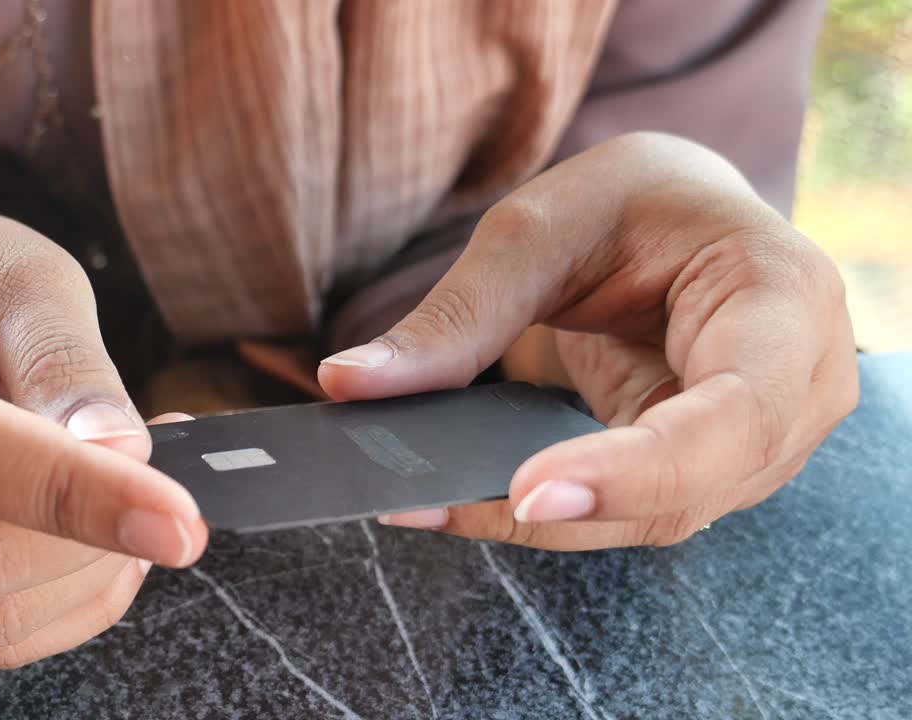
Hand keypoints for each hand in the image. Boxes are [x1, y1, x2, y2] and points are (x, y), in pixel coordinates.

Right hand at [0, 205, 206, 667]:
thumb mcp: (13, 271)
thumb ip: (64, 357)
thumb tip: (118, 452)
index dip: (68, 489)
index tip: (177, 517)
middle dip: (95, 537)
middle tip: (170, 493)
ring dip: (91, 574)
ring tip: (136, 504)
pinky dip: (67, 603)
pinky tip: (97, 543)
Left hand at [319, 132, 857, 549]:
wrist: (674, 221)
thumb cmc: (631, 202)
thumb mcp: (540, 229)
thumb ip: (457, 316)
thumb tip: (349, 384)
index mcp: (784, 300)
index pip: (732, 414)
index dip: (637, 469)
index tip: (530, 491)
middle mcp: (795, 389)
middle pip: (688, 490)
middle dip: (559, 508)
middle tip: (424, 501)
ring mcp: (756, 444)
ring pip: (647, 518)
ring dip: (533, 517)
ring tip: (416, 497)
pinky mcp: (700, 472)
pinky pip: (620, 510)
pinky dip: (537, 509)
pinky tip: (454, 497)